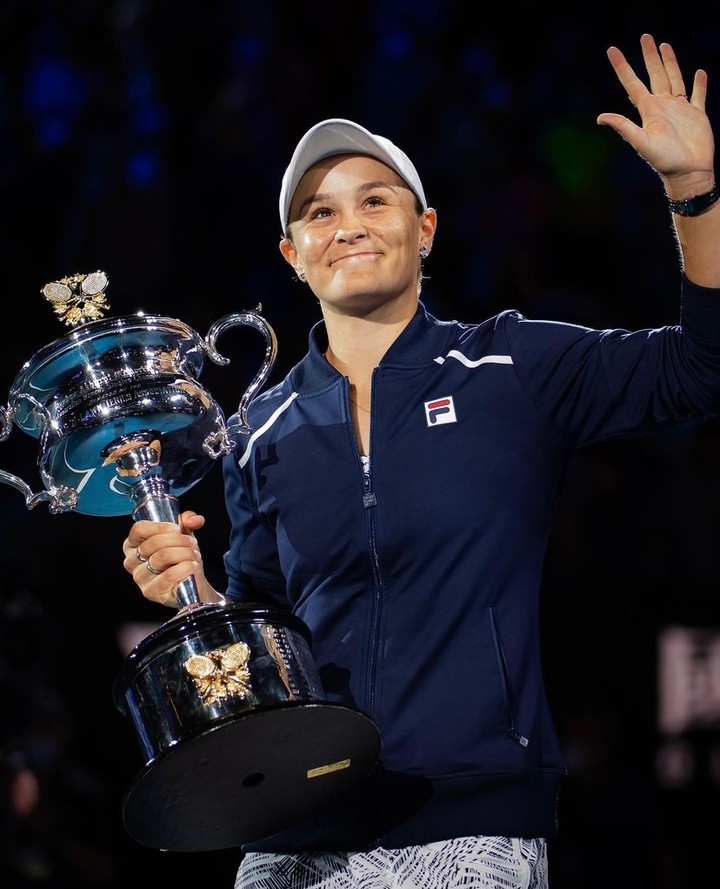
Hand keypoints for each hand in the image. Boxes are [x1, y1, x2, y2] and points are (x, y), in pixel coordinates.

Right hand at [122, 510, 219, 607]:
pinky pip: (168, 576)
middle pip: (153, 543)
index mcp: (133, 544)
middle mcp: (132, 561)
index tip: (177, 528)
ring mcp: (140, 577)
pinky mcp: (150, 591)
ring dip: (184, 553)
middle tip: (192, 543)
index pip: (139, 529)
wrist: (191, 582)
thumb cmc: (181, 557)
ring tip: (194, 555)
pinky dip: (184, 568)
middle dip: (179, 540)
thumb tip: (196, 519)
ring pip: (162, 557)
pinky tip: (192, 565)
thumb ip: (187, 521)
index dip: (159, 526)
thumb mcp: (183, 534)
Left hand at [597, 34, 714, 194]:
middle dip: (649, 56)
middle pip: (655, 75)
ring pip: (674, 79)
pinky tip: (698, 73)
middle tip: (645, 36)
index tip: (612, 50)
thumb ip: (624, 127)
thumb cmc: (664, 160)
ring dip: (670, 63)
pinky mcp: (697, 115)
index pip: (633, 83)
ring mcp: (680, 109)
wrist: (688, 172)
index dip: (622, 66)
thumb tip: (600, 117)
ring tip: (665, 46)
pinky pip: (698, 95)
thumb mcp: (641, 142)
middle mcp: (663, 106)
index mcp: (649, 111)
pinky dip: (699, 84)